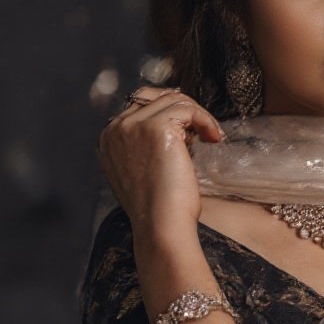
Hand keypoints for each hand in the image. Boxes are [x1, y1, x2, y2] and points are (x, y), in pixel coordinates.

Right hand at [98, 86, 224, 241]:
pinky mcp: (157, 127)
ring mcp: (134, 126)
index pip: (140, 105)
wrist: (161, 226)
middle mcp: (116, 129)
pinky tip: (214, 138)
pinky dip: (206, 120)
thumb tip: (177, 127)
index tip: (191, 128)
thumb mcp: (142, 172)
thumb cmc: (159, 209)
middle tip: (204, 129)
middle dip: (183, 109)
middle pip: (155, 97)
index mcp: (109, 139)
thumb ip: (145, 147)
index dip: (169, 112)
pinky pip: (188, 109)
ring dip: (198, 115)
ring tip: (211, 137)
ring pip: (174, 100)